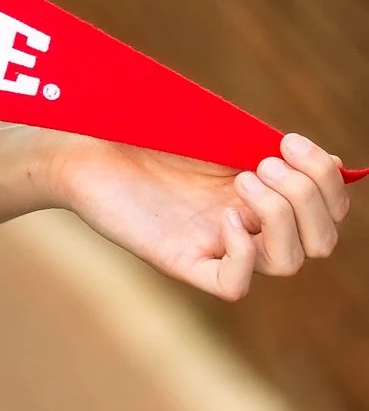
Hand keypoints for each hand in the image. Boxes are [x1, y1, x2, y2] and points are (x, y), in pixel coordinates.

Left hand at [54, 131, 347, 300]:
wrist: (79, 144)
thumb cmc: (138, 128)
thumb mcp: (210, 126)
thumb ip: (261, 139)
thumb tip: (329, 156)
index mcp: (260, 191)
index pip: (330, 207)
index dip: (327, 179)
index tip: (289, 140)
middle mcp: (246, 223)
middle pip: (322, 239)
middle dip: (309, 195)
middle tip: (262, 162)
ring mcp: (215, 245)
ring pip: (291, 263)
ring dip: (282, 215)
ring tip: (242, 180)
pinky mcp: (180, 260)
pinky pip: (235, 285)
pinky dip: (244, 254)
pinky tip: (223, 220)